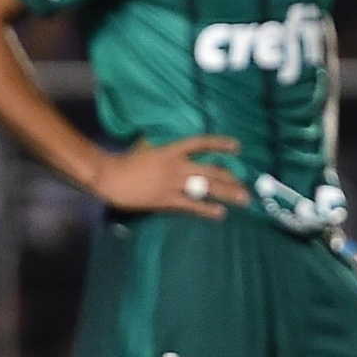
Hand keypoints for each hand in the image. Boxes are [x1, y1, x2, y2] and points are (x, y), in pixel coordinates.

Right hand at [90, 134, 249, 219]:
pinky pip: (192, 205)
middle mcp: (177, 166)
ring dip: (227, 194)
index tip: (237, 147)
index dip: (220, 143)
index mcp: (172, 150)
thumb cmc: (127, 161)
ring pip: (206, 188)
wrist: (111, 177)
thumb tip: (173, 145)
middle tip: (246, 186)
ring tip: (243, 200)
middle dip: (231, 179)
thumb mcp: (147, 147)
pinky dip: (208, 209)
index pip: (201, 143)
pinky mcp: (167, 199)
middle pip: (211, 170)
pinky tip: (220, 213)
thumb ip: (163, 146)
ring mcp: (174, 183)